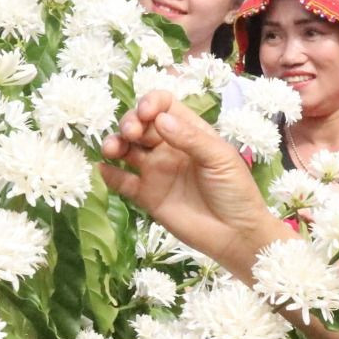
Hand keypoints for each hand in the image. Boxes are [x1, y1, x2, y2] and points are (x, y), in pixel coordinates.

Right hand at [100, 91, 285, 277]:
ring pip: (126, 149)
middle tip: (130, 133)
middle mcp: (169, 148)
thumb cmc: (235, 191)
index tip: (145, 113)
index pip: (164, 106)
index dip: (152, 103)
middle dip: (130, 122)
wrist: (235, 235)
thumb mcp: (220, 158)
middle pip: (140, 125)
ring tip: (111, 149)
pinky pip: (121, 181)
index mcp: (190, 132)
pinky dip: (108, 174)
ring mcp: (156, 171)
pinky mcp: (146, 196)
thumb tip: (160, 119)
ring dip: (114, 143)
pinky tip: (103, 169)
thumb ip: (191, 138)